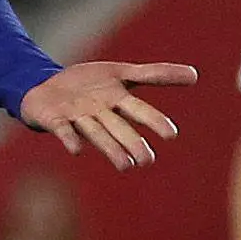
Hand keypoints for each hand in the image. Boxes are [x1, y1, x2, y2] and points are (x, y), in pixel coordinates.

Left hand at [23, 58, 196, 168]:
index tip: (171, 135)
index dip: (153, 121)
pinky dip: (70, 138)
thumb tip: (196, 76)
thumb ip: (156, 75)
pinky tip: (76, 150)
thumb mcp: (122, 73)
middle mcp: (100, 113)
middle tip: (147, 161)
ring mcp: (77, 117)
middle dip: (132, 143)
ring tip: (125, 165)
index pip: (139, 111)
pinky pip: (64, 130)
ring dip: (110, 148)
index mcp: (117, 101)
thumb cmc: (88, 85)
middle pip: (118, 127)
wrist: (44, 87)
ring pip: (96, 133)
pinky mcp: (55, 120)